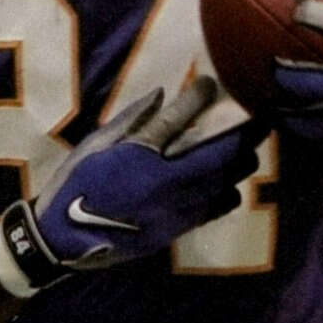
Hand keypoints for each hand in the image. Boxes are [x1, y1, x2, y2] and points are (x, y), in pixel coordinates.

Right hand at [0, 79, 259, 288]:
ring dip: (240, 166)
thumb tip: (161, 95)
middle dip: (243, 135)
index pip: (178, 118)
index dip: (200, 97)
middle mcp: (162, 181)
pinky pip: (210, 211)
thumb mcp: (94, 145)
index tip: (212, 83)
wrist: (62, 239)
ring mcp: (171, 208)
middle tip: (260, 120)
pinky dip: (226, 196)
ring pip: (221, 184)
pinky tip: (232, 187)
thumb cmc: (73, 185)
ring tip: (252, 152)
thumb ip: (130, 120)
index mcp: (138, 154)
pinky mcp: (172, 230)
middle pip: (217, 154)